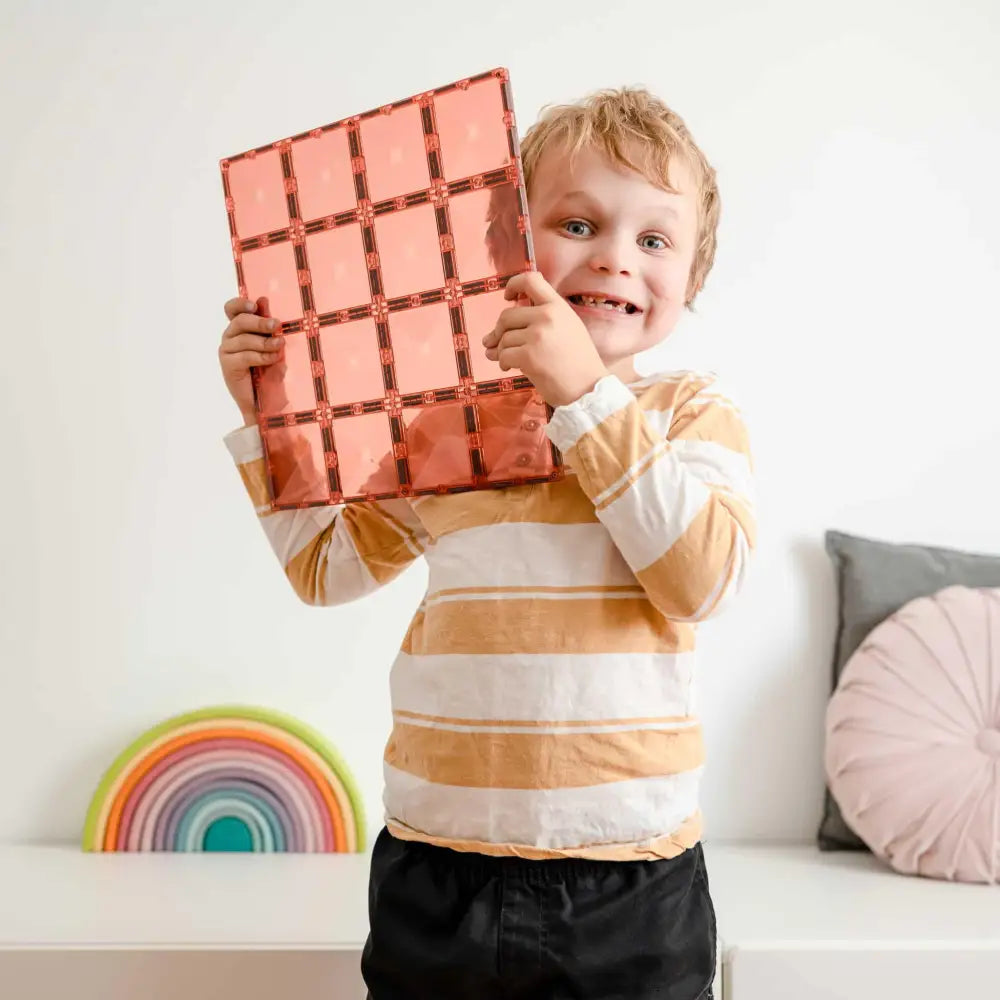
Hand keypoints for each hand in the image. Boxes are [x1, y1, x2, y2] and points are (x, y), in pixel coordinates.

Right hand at [218, 296, 283, 425]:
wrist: (268, 400)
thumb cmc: (272, 370)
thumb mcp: (274, 345)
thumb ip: (268, 325)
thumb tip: (263, 299)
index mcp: (240, 328)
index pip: (231, 309)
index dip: (240, 304)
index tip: (255, 306)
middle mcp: (230, 337)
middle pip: (239, 321)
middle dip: (259, 322)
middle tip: (277, 325)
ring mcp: (226, 351)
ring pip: (244, 339)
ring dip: (265, 342)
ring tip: (280, 346)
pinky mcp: (228, 366)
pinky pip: (244, 356)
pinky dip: (261, 356)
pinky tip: (273, 358)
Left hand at [482, 271, 609, 407]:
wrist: (587, 388)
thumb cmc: (579, 362)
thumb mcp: (568, 328)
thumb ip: (543, 318)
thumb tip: (505, 324)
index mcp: (558, 306)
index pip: (530, 280)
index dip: (513, 285)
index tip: (508, 297)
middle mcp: (547, 316)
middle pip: (507, 315)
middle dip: (497, 331)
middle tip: (494, 341)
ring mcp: (537, 336)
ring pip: (504, 338)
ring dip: (500, 350)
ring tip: (505, 360)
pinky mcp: (528, 356)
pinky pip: (504, 355)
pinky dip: (503, 362)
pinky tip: (509, 367)